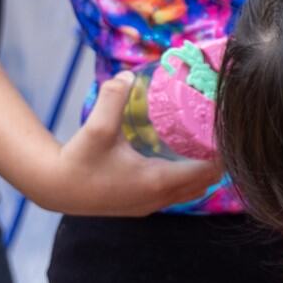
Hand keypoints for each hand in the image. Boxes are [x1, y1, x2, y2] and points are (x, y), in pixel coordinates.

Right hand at [41, 74, 221, 215]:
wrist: (53, 188)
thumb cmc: (77, 160)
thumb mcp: (96, 128)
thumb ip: (112, 99)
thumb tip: (126, 74)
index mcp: (157, 181)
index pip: (207, 171)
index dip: (222, 153)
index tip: (228, 132)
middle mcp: (159, 198)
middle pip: (205, 183)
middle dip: (218, 162)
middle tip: (221, 135)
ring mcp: (150, 206)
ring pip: (191, 192)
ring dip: (203, 173)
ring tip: (206, 145)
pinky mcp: (141, 207)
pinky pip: (176, 195)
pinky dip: (187, 180)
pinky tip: (182, 160)